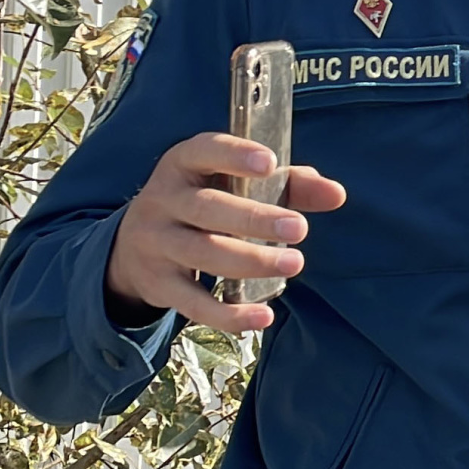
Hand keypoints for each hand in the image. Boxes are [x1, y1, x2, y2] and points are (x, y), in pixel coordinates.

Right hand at [106, 133, 346, 334]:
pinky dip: (228, 314)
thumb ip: (288, 184)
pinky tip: (263, 317)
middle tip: (299, 227)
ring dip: (250, 262)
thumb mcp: (234, 182)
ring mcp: (156, 243)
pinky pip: (193, 303)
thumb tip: (336, 194)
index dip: (234, 155)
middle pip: (207, 208)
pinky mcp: (158, 284)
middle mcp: (162, 199)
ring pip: (202, 253)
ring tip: (293, 264)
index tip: (269, 163)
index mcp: (183, 163)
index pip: (204, 151)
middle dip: (254, 219)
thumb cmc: (204, 201)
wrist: (133, 246)